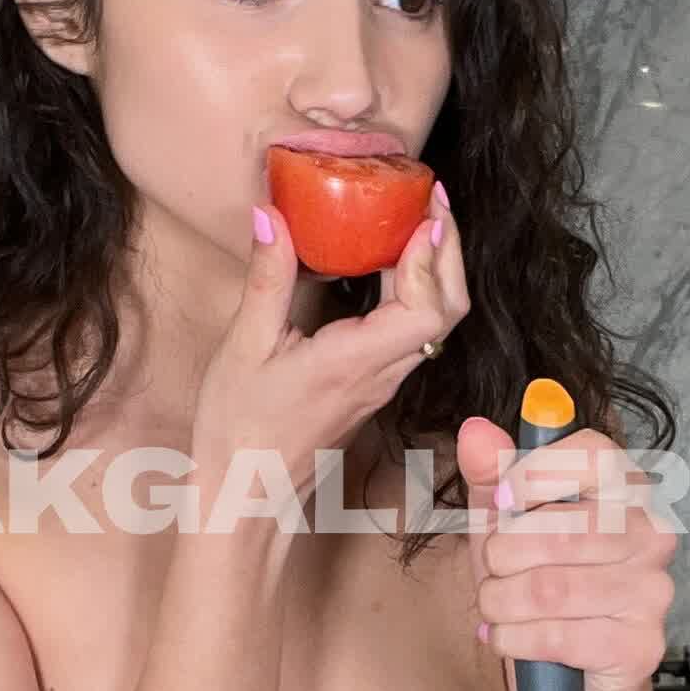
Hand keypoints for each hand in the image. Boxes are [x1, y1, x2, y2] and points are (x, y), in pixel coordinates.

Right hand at [188, 186, 471, 506]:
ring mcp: (383, 380)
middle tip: (431, 197)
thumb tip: (271, 215)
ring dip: (437, 267)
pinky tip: (389, 260)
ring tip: (417, 216)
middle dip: (449, 249)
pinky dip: (416, 288)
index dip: (432, 260)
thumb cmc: (240, 430)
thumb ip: (266, 279)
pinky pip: (413, 331)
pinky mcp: (374, 382)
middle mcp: (382, 373)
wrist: (246, 494)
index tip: (423, 213)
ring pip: (436, 322)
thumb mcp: (244, 348)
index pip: (425, 311)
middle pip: (447, 311)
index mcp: (354, 363)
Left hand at [459, 408, 677, 690]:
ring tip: (496, 606)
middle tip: (492, 570)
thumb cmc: (537, 582)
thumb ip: (491, 473)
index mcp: (626, 490)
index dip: (536, 474)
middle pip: (564, 529)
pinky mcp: (641, 645)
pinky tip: (508, 637)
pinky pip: (559, 637)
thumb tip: (475, 431)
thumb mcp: (504, 521)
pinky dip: (514, 640)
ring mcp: (652, 591)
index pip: (594, 453)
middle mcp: (652, 534)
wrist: (564, 671)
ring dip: (501, 602)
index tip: (504, 500)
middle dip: (503, 554)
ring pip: (552, 588)